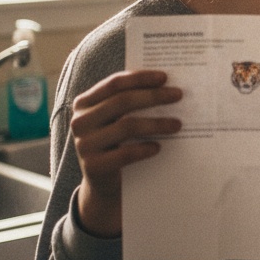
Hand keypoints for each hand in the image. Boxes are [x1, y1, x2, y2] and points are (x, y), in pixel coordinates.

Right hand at [71, 70, 182, 237]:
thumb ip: (131, 103)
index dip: (140, 78)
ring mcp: (84, 144)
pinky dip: (144, 149)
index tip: (165, 77)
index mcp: (84, 103)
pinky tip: (158, 147)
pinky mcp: (93, 166)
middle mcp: (80, 121)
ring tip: (178, 124)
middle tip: (178, 95)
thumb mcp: (118, 120)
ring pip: (126, 126)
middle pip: (122, 102)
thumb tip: (167, 86)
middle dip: (153, 96)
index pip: (114, 83)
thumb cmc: (117, 143)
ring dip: (156, 123)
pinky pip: (125, 153)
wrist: (103, 181)